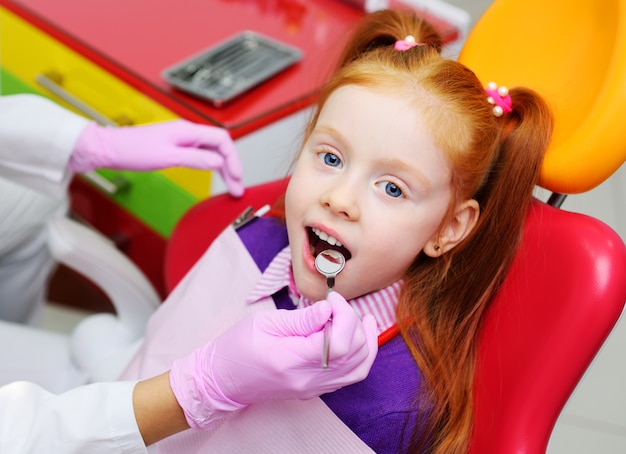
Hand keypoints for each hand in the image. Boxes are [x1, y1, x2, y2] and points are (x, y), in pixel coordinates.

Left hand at [70, 120, 243, 196]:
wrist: (109, 149)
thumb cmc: (133, 151)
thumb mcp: (168, 157)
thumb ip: (196, 158)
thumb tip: (219, 162)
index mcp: (188, 131)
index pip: (223, 140)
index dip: (234, 159)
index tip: (237, 178)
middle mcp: (188, 133)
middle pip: (220, 147)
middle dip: (232, 168)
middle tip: (238, 188)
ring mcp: (182, 140)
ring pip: (212, 152)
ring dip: (223, 170)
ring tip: (231, 187)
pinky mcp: (176, 148)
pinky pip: (201, 156)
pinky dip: (211, 167)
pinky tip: (214, 177)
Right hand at [169, 293, 377, 428]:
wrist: (221, 380)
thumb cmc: (237, 348)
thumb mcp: (264, 323)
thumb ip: (300, 319)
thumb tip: (328, 309)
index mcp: (291, 360)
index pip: (338, 343)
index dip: (344, 316)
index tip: (332, 300)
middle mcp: (307, 379)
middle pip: (352, 354)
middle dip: (353, 323)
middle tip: (337, 306)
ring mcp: (313, 388)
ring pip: (358, 368)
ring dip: (366, 341)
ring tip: (363, 319)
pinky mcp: (315, 389)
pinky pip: (350, 377)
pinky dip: (361, 357)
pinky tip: (359, 338)